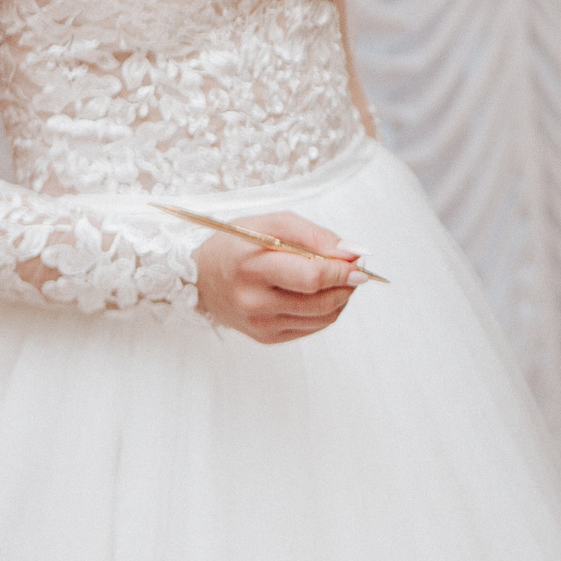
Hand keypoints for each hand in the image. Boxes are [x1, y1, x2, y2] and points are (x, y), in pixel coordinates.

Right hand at [194, 212, 368, 342]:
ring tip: (338, 280)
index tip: (359, 261)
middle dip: (347, 284)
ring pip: (323, 317)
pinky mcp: (266, 337)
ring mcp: (260, 323)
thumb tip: (353, 253)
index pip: (313, 277)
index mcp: (252, 266)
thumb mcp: (273, 223)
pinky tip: (320, 294)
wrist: (202, 276)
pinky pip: (313, 327)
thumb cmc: (240, 244)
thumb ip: (315, 235)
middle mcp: (253, 300)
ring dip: (341, 297)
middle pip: (322, 300)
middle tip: (355, 269)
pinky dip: (326, 310)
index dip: (343, 270)